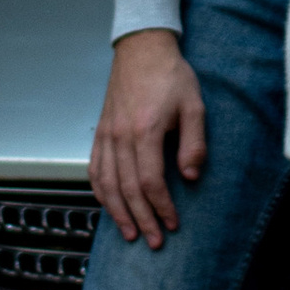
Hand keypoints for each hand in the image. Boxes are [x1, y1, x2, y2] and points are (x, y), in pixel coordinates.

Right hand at [90, 27, 206, 247]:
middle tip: (153, 241)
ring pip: (107, 184)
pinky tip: (109, 206)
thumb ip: (194, 143)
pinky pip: (94, 169)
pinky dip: (100, 192)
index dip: (161, 207)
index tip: (172, 223)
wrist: (142, 49)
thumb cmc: (170, 76)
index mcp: (146, 130)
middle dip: (141, 218)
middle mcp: (121, 135)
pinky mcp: (101, 132)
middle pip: (127, 189)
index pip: (150, 181)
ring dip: (117, 212)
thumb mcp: (194, 105)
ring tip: (130, 232)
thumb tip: (190, 176)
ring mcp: (107, 134)